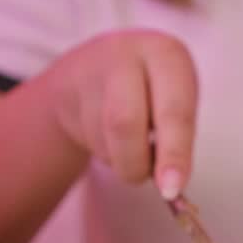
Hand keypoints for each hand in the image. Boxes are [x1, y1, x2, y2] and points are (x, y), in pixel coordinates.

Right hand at [47, 29, 196, 197]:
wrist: (94, 65)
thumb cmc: (151, 89)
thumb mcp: (175, 99)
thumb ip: (178, 136)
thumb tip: (171, 186)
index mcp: (167, 54)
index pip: (173, 110)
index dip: (174, 153)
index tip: (172, 188)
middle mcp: (127, 54)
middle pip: (124, 122)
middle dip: (137, 162)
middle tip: (149, 184)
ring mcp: (91, 68)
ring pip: (103, 138)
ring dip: (121, 160)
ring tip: (130, 144)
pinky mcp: (64, 86)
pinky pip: (86, 137)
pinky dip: (104, 152)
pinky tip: (107, 134)